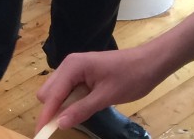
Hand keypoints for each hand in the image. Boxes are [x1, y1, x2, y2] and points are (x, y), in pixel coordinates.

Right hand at [35, 46, 168, 130]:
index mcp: (72, 67)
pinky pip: (68, 90)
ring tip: (80, 114)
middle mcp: (68, 65)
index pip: (51, 95)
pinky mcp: (82, 73)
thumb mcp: (106, 96)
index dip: (46, 115)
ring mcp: (74, 68)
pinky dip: (71, 101)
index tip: (41, 133)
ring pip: (56, 91)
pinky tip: (85, 105)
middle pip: (48, 92)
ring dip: (62, 105)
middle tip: (67, 123)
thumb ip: (81, 110)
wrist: (151, 62)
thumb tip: (60, 124)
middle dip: (52, 109)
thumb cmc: (132, 77)